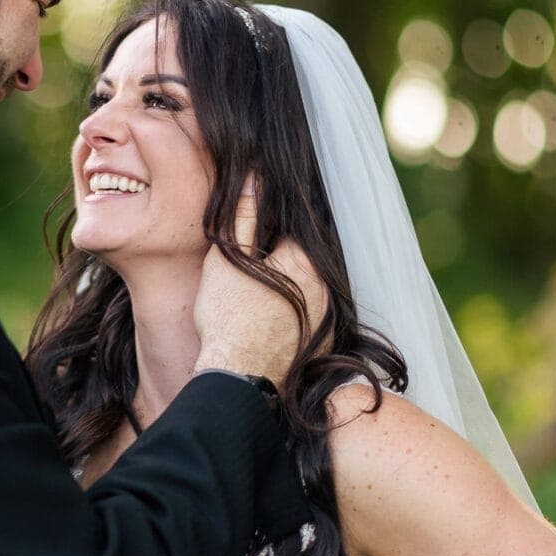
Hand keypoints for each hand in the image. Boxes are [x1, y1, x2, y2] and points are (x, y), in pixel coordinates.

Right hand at [192, 178, 327, 391]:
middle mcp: (326, 286)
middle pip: (302, 260)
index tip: (249, 252)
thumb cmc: (227, 318)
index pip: (290, 232)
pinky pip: (311, 316)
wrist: (237, 377)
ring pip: (308, 288)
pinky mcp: (323, 341)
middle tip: (248, 280)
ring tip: (256, 303)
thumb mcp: (228, 258)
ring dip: (289, 287)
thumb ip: (243, 216)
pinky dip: (295, 314)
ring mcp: (328, 316)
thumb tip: (255, 178)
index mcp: (305, 259)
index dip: (265, 239)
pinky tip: (268, 323)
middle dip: (279, 262)